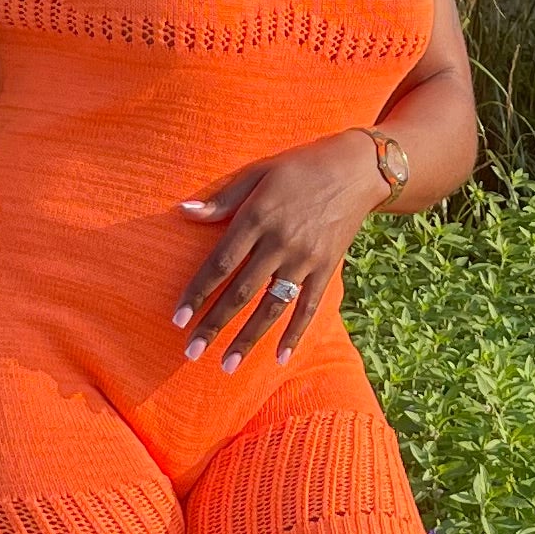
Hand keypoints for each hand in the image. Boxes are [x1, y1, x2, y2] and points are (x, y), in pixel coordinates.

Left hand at [174, 133, 383, 370]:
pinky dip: (294, 334)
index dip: (197, 293)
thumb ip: (222, 199)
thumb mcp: (257, 173)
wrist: (357, 170)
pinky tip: (279, 358)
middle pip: (241, 292)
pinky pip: (308, 307)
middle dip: (213, 325)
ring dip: (248, 339)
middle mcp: (280, 243)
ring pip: (272, 307)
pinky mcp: (326, 269)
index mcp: (257, 218)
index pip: (220, 264)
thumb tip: (184, 212)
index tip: (177, 319)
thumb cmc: (300, 168)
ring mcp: (305, 260)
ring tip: (227, 365)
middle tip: (191, 351)